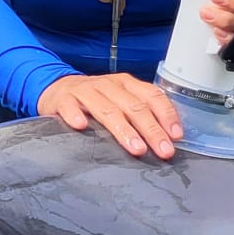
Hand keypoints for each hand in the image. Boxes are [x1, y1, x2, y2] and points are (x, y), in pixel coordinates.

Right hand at [37, 72, 181, 157]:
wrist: (57, 89)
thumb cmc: (95, 100)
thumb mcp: (120, 101)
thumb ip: (140, 114)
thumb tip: (167, 139)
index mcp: (126, 84)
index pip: (151, 95)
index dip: (166, 114)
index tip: (176, 135)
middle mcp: (108, 85)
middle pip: (133, 106)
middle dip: (151, 130)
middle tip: (163, 150)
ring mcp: (85, 91)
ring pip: (107, 109)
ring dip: (123, 129)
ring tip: (136, 148)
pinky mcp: (63, 99)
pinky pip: (70, 106)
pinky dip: (75, 115)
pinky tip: (82, 126)